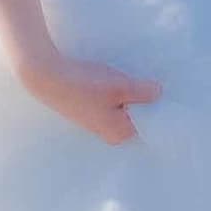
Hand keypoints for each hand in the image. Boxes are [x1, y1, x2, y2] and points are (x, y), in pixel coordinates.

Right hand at [12, 48, 162, 144]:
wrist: (47, 77)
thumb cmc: (86, 85)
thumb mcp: (120, 86)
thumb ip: (143, 92)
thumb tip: (160, 93)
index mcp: (120, 133)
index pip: (148, 125)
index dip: (156, 108)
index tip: (163, 91)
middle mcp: (110, 132)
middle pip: (136, 117)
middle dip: (142, 100)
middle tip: (150, 80)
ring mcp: (97, 121)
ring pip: (123, 108)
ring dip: (128, 94)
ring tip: (130, 76)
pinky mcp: (88, 109)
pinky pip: (111, 103)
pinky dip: (115, 92)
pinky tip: (112, 78)